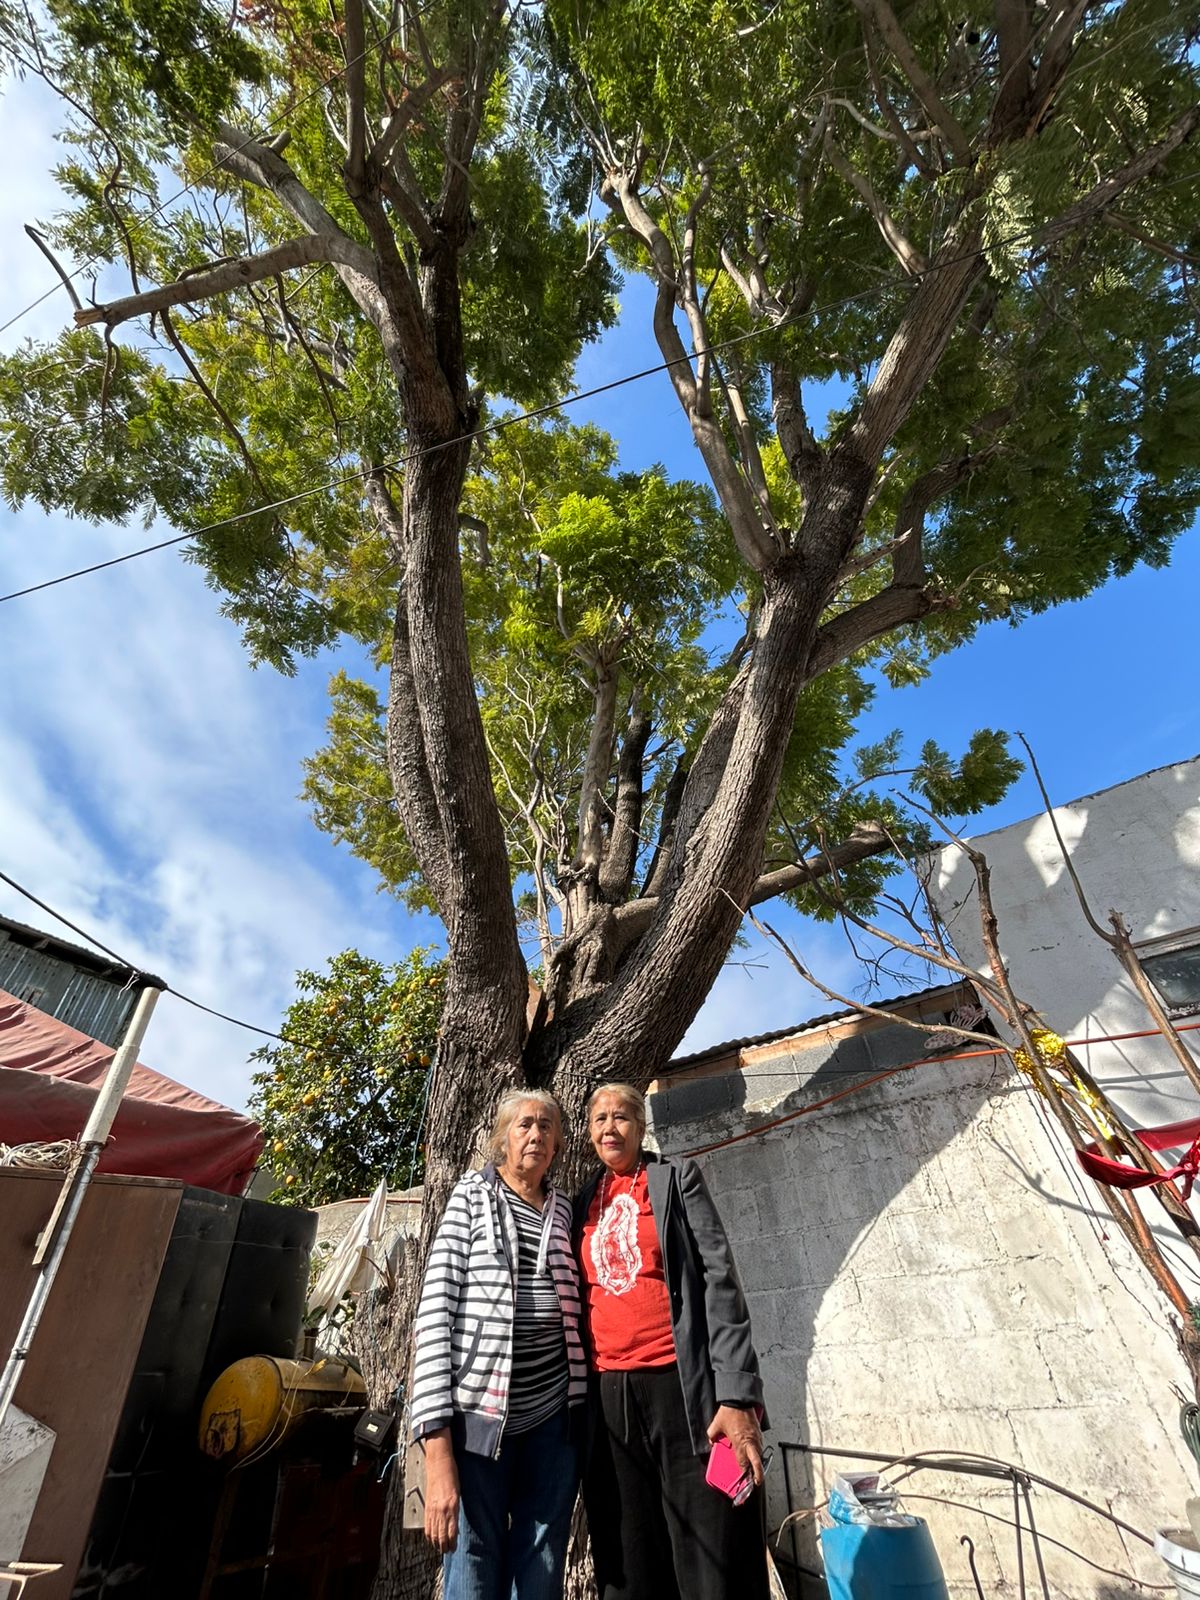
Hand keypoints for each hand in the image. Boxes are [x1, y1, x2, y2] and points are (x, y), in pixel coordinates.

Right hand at [422, 1431, 459, 1553]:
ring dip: (436, 1542)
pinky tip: (432, 1538)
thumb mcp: (458, 1492)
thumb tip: (455, 1524)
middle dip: (444, 1546)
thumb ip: (456, 1509)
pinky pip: (427, 1524)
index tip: (454, 1549)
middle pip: (441, 1535)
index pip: (451, 1531)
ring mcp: (433, 1508)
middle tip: (448, 1551)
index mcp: (452, 1505)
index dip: (452, 1543)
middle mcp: (442, 1509)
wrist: (439, 1463)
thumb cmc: (452, 1475)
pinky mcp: (427, 1505)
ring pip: (433, 1532)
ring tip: (440, 1548)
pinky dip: (429, 1534)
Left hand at [707, 1404, 763, 1485]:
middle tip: (757, 1482)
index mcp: (739, 1442)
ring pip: (759, 1454)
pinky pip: (759, 1445)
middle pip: (756, 1462)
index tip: (745, 1481)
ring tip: (755, 1470)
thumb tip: (711, 1442)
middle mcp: (750, 1441)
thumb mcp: (716, 1424)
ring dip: (757, 1462)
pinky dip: (757, 1451)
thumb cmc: (729, 1411)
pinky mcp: (759, 1431)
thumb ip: (712, 1435)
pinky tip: (753, 1453)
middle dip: (757, 1474)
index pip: (743, 1463)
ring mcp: (756, 1436)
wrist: (739, 1399)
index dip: (744, 1473)